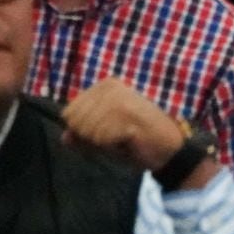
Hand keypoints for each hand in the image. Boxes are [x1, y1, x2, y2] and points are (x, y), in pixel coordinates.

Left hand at [60, 79, 191, 172]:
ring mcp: (119, 99)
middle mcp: (111, 87)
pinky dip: (111, 147)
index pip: (69, 113)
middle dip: (90, 138)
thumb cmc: (135, 140)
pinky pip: (100, 140)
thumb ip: (81, 134)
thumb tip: (65, 137)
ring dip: (102, 143)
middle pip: (75, 123)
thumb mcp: (103, 135)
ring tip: (122, 138)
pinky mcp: (125, 115)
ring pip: (86, 132)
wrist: (169, 148)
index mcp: (105, 86)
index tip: (106, 131)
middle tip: (115, 136)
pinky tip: (129, 141)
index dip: (82, 131)